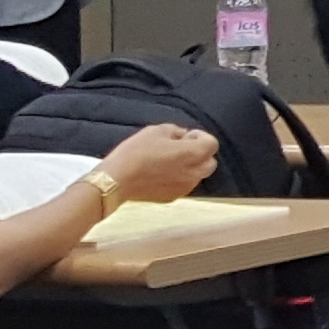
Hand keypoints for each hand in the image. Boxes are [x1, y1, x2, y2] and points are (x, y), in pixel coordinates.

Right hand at [96, 123, 216, 203]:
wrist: (117, 180)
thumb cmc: (136, 152)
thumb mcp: (156, 131)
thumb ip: (175, 131)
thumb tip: (181, 135)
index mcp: (194, 155)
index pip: (212, 144)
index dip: (200, 136)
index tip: (186, 135)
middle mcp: (194, 173)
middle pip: (209, 162)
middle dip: (199, 153)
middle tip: (181, 147)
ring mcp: (184, 188)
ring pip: (197, 175)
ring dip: (190, 167)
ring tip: (169, 161)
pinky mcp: (172, 197)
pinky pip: (183, 185)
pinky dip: (178, 178)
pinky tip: (160, 173)